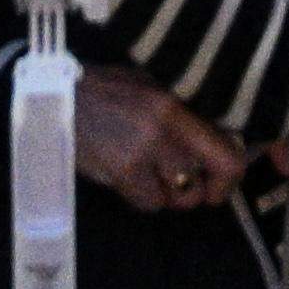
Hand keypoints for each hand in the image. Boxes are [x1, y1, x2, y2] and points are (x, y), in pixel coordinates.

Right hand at [67, 66, 243, 216]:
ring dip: (171, 193)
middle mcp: (167, 123)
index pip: (227, 145)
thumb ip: (185, 112)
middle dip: (209, 190)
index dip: (233, 172)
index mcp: (178, 101)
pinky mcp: (123, 169)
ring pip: (182, 194)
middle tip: (194, 189)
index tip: (224, 181)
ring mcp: (145, 148)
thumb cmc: (106, 91)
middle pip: (218, 170)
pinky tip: (130, 178)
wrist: (55, 97)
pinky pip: (150, 202)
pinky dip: (144, 197)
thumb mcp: (151, 86)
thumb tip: (221, 139)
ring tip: (152, 176)